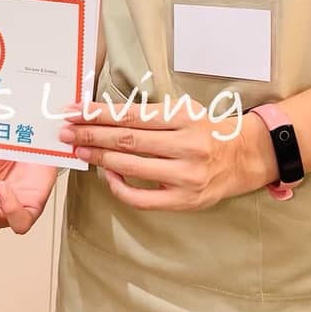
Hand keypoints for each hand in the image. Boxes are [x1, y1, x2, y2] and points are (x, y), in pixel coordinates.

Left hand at [58, 98, 275, 210]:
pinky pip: (142, 198)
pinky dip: (119, 187)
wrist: (245, 157)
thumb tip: (106, 115)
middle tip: (65, 131)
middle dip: (90, 135)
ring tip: (78, 150)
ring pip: (131, 167)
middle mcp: (186, 146)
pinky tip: (106, 176)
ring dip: (98, 158)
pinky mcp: (185, 200)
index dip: (98, 114)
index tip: (74, 111)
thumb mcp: (186, 111)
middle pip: (126, 141)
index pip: (131, 116)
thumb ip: (152, 114)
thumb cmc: (208, 131)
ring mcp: (185, 176)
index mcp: (184, 119)